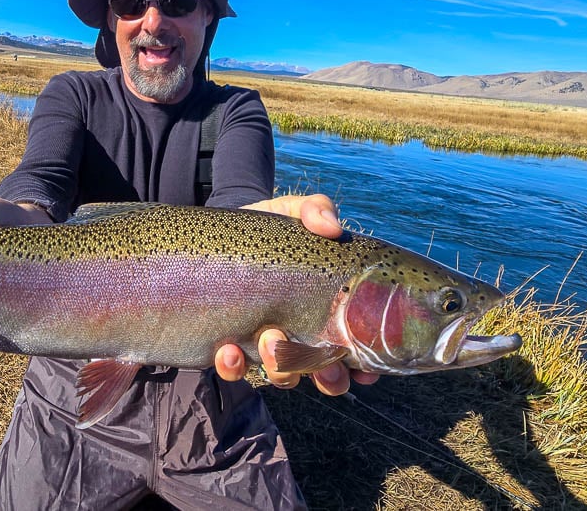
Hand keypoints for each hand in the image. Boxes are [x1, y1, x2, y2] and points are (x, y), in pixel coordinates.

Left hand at [212, 194, 379, 392]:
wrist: (219, 235)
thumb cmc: (268, 229)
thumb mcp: (291, 212)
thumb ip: (315, 210)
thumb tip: (332, 227)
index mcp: (326, 313)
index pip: (356, 352)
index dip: (366, 370)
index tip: (366, 370)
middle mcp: (301, 336)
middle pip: (325, 375)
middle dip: (326, 376)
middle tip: (317, 360)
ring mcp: (265, 345)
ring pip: (283, 377)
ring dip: (280, 368)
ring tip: (269, 340)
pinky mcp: (231, 346)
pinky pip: (235, 371)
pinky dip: (233, 367)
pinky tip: (228, 350)